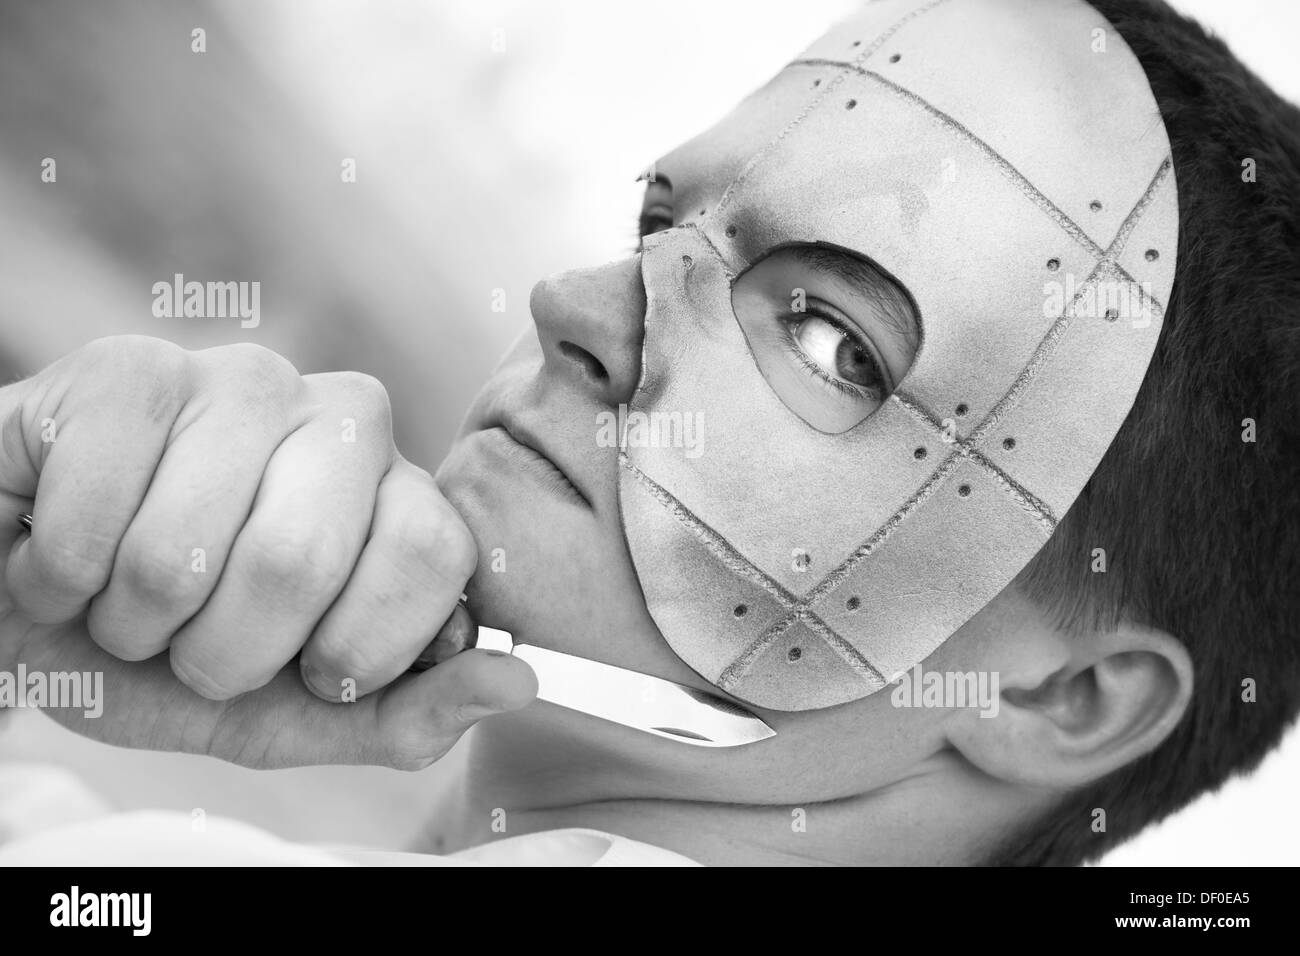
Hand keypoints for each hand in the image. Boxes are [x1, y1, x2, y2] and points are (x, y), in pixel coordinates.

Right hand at [0, 336, 534, 768]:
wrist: (31, 608)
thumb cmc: (173, 653)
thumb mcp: (294, 715)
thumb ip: (406, 712)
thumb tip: (519, 683)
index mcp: (399, 493)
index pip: (435, 557)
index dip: (357, 648)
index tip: (307, 671)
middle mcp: (340, 417)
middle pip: (300, 561)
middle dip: (222, 651)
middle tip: (192, 638)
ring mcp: (240, 378)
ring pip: (183, 550)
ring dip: (132, 619)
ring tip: (124, 594)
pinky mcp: (128, 370)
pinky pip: (95, 517)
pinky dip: (59, 577)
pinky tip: (65, 549)